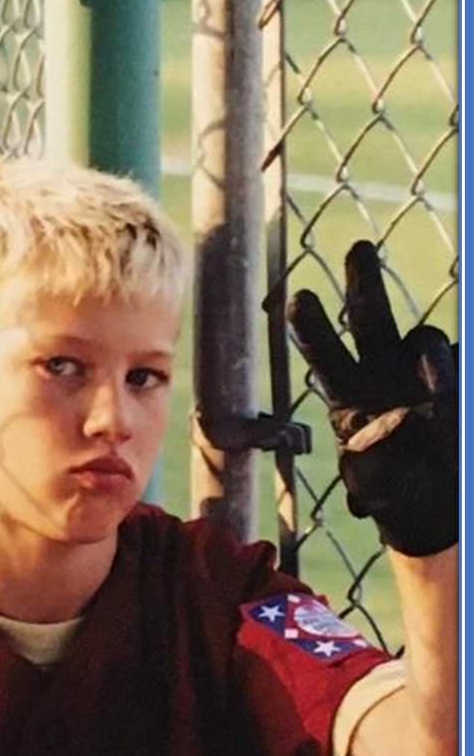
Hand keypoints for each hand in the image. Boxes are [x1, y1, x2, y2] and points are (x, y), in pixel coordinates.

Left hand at [287, 240, 457, 556]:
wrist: (434, 506)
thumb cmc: (392, 493)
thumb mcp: (376, 481)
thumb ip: (385, 442)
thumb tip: (414, 398)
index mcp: (348, 393)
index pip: (325, 354)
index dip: (313, 328)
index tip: (299, 299)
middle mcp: (382, 371)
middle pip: (370, 318)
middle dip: (365, 282)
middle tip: (358, 249)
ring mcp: (423, 371)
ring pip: (425, 339)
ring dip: (431, 362)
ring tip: (438, 409)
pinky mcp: (455, 375)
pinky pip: (456, 361)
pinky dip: (452, 378)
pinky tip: (449, 408)